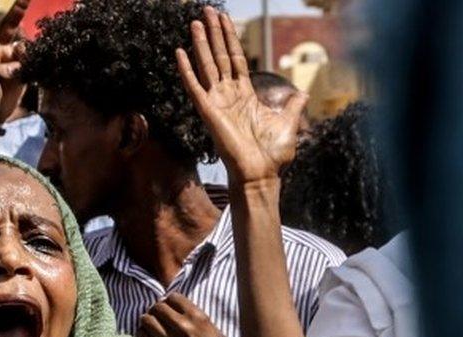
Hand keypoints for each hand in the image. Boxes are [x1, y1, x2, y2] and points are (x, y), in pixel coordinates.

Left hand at [0, 0, 30, 125]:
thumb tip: (14, 66)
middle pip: (9, 27)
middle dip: (17, 11)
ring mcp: (11, 62)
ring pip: (24, 47)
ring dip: (27, 52)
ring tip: (22, 69)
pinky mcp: (22, 73)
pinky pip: (31, 62)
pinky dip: (36, 62)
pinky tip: (37, 67)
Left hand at [136, 294, 226, 336]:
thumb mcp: (204, 319)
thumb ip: (186, 309)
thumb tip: (165, 301)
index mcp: (195, 315)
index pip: (172, 297)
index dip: (169, 300)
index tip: (170, 305)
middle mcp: (183, 325)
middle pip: (158, 307)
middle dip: (156, 309)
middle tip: (159, 314)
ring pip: (147, 320)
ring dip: (147, 320)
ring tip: (151, 323)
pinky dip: (142, 336)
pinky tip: (147, 335)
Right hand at [176, 7, 307, 184]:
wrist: (261, 174)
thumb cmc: (273, 154)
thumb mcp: (289, 122)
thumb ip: (293, 105)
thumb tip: (302, 93)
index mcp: (244, 95)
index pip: (234, 59)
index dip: (229, 38)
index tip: (224, 19)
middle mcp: (228, 95)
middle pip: (218, 56)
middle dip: (214, 33)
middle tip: (207, 11)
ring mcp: (216, 103)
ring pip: (206, 66)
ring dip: (201, 44)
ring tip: (196, 22)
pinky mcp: (208, 112)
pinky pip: (194, 86)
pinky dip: (186, 69)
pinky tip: (180, 52)